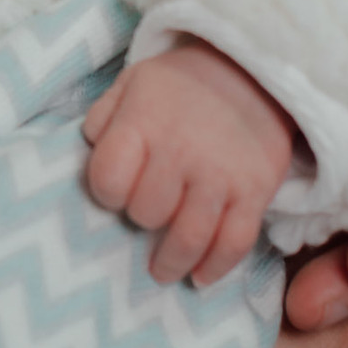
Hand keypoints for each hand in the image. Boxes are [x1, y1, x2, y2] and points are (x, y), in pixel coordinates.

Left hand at [83, 39, 294, 285]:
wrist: (251, 71)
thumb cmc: (180, 86)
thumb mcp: (132, 83)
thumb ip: (104, 117)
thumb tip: (91, 149)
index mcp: (144, 122)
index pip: (108, 179)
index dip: (106, 192)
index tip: (116, 192)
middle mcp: (181, 150)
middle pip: (147, 213)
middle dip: (143, 217)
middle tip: (148, 214)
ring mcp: (221, 173)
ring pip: (189, 238)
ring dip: (172, 262)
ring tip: (162, 271)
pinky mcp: (256, 189)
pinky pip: (235, 242)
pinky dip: (216, 266)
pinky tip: (201, 276)